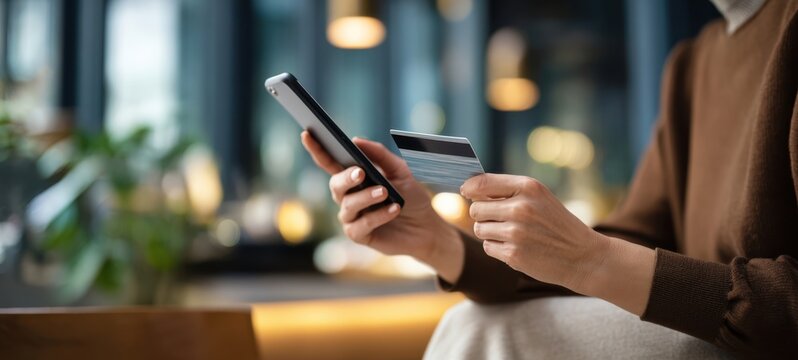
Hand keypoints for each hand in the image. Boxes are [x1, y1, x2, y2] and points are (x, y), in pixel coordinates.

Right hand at [300, 131, 462, 281]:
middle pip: (335, 185)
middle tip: (360, 173)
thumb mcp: (401, 171)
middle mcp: (348, 197)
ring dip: (366, 197)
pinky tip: (394, 209)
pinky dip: (378, 216)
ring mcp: (352, 217)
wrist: (427, 226)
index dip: (317, 149)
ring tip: (385, 192)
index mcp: (354, 178)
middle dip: (346, 178)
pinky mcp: (359, 235)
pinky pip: (361, 225)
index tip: (307, 133)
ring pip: (348, 205)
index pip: (330, 162)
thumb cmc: (412, 197)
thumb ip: (380, 155)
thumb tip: (355, 140)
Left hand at [460, 173, 610, 291]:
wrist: (582, 256)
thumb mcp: (540, 198)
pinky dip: (497, 248)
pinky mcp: (513, 255)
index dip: (469, 188)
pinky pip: (487, 247)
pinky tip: (517, 247)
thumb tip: (470, 189)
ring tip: (513, 234)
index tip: (466, 191)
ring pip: (479, 229)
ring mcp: (516, 233)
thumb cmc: (556, 224)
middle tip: (501, 220)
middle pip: (476, 209)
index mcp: (529, 187)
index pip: (482, 183)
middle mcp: (521, 208)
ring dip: (490, 232)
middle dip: (483, 215)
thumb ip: (508, 191)